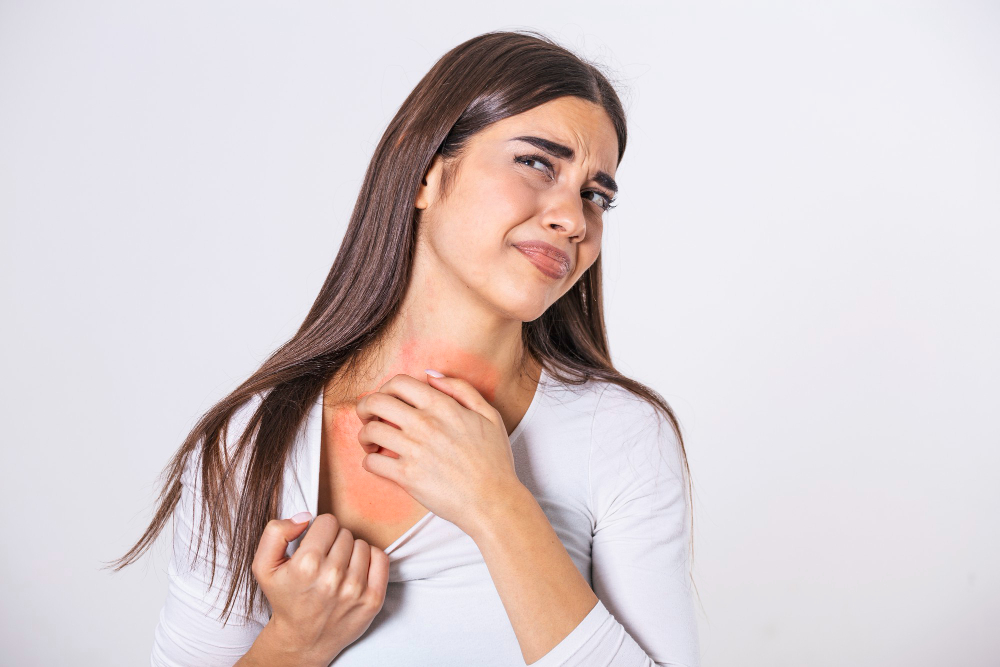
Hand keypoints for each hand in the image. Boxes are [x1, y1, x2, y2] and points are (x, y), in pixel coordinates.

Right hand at [251, 513, 389, 663]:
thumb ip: (276, 533)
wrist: (303, 640)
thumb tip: (305, 517)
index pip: (328, 521)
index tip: (315, 546)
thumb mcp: (264, 566)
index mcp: (306, 564)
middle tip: (324, 561)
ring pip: (362, 544)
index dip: (320, 531)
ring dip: (351, 553)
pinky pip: (381, 559)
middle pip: (345, 533)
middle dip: (334, 543)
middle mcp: (333, 577)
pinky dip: (370, 560)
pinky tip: (355, 571)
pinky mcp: (373, 599)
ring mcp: (355, 589)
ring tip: (338, 569)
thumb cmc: (286, 599)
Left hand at [355, 371, 521, 535]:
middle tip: (369, 417)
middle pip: (376, 402)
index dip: (386, 388)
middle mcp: (425, 424)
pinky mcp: (407, 476)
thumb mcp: (489, 415)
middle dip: (366, 407)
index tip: (388, 400)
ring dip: (365, 435)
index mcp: (443, 406)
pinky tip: (379, 463)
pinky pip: (372, 462)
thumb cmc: (494, 461)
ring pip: (370, 431)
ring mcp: (414, 450)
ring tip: (372, 442)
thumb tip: (430, 375)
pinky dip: (369, 461)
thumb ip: (461, 389)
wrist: (493, 501)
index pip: (399, 383)